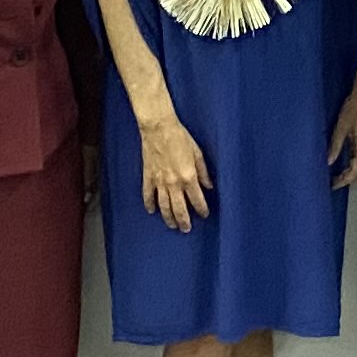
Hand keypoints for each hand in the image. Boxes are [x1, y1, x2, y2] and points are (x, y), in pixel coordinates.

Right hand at [138, 107, 211, 230]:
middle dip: (184, 221)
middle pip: (179, 209)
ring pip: (164, 206)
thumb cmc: (180, 137)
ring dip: (168, 218)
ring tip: (172, 225)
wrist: (158, 127)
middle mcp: (174, 183)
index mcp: (188, 177)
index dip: (202, 209)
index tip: (204, 214)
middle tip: (186, 229)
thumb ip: (203, 172)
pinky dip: (149, 204)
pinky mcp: (148, 176)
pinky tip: (152, 211)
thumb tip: (209, 186)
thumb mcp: (198, 153)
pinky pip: (148, 195)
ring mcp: (159, 181)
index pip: (197, 200)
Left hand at [328, 52, 356, 189]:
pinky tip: (350, 158)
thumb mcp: (341, 125)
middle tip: (336, 182)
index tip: (333, 185)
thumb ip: (335, 145)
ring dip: (355, 171)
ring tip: (341, 174)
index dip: (344, 181)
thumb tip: (329, 160)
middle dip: (350, 179)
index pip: (355, 172)